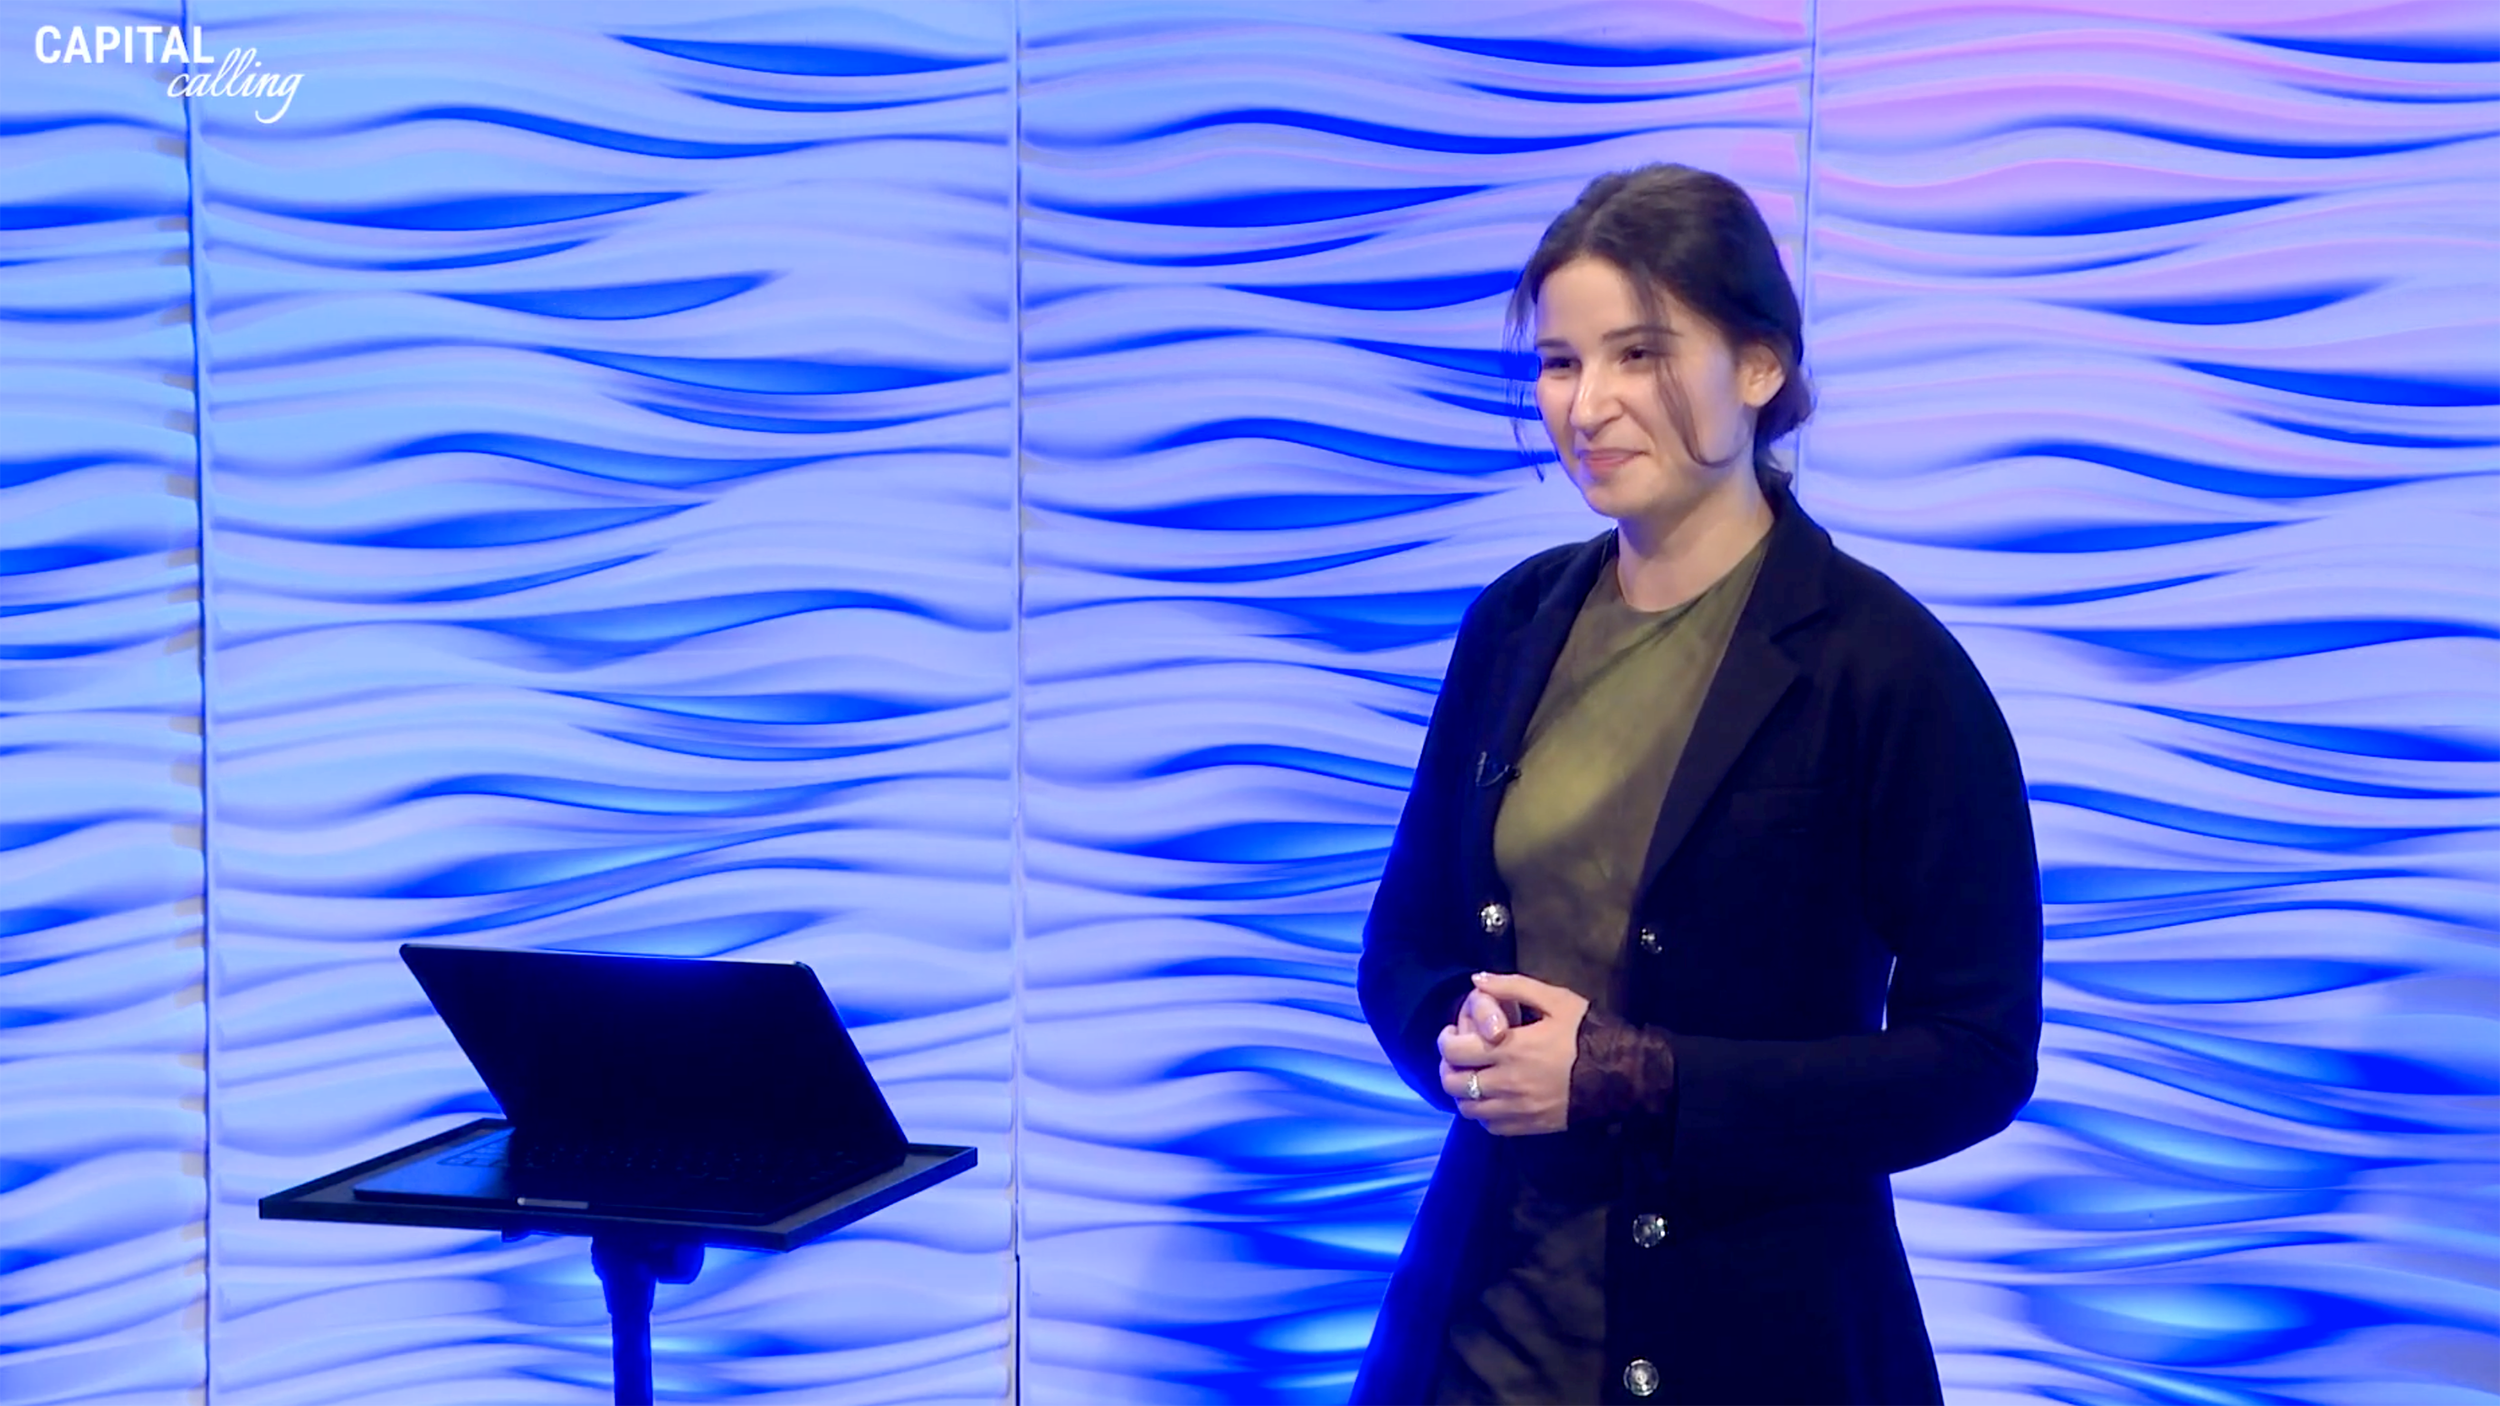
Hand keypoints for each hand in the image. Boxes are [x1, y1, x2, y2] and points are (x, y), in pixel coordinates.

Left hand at [1439, 972, 1588, 1135]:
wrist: (1620, 1074)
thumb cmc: (1586, 1033)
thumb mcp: (1555, 1000)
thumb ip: (1513, 987)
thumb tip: (1477, 980)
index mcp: (1510, 1049)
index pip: (1454, 1051)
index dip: (1444, 1041)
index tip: (1452, 1033)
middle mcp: (1507, 1082)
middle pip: (1453, 1084)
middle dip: (1448, 1068)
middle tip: (1458, 1057)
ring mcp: (1517, 1108)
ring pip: (1467, 1109)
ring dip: (1463, 1093)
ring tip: (1474, 1077)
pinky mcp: (1529, 1126)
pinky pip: (1490, 1126)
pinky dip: (1484, 1113)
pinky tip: (1494, 1097)